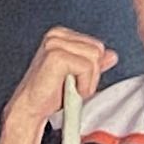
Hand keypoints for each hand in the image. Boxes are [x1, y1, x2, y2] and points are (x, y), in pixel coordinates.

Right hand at [0, 27, 116, 143]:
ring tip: (68, 88)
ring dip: (86, 81)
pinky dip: (82, 85)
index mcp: (61, 35)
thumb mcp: (78, 76)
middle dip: (91, 74)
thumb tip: (112, 55)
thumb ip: (94, 63)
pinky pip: (86, 67)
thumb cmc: (49, 94)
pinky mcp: (56, 55)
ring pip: (94, 58)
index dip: (92, 69)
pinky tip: (67, 90)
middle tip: (71, 86)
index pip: (97, 46)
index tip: (74, 80)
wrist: (31, 108)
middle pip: (98, 50)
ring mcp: (54, 43)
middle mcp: (56, 35)